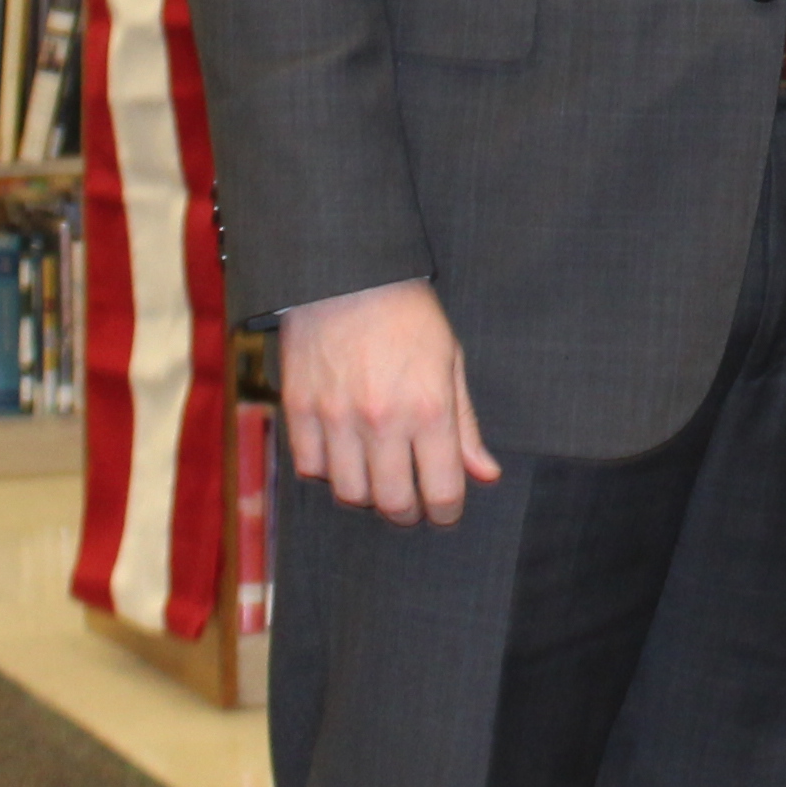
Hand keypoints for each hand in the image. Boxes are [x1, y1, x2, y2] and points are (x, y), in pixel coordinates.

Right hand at [282, 277, 500, 525]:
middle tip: (411, 505)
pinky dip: (327, 472)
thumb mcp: (450, 361)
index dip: (447, 512)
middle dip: (408, 513)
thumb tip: (485, 475)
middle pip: (393, 503)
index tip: (445, 511)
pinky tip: (342, 455)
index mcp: (429, 408)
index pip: (442, 491)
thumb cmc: (407, 315)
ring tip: (377, 478)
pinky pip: (310, 469)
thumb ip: (466, 425)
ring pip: (350, 494)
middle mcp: (383, 420)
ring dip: (367, 495)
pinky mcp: (299, 411)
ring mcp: (337, 418)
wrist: (345, 274)